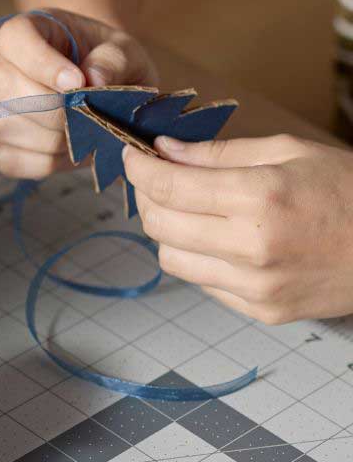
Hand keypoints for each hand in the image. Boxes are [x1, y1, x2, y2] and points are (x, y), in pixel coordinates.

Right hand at [0, 9, 157, 178]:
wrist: (110, 91)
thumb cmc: (110, 64)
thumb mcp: (125, 51)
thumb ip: (113, 59)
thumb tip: (93, 79)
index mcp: (26, 32)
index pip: (15, 38)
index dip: (42, 62)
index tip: (78, 81)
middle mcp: (2, 67)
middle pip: (4, 86)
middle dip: (51, 107)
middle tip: (86, 112)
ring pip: (2, 125)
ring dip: (50, 136)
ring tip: (82, 130)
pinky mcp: (3, 143)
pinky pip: (8, 159)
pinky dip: (42, 161)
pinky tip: (67, 150)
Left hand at [124, 134, 352, 323]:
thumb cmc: (349, 192)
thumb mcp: (287, 152)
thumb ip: (218, 154)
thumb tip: (163, 150)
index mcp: (260, 199)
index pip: (168, 186)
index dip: (139, 169)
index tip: (132, 157)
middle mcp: (252, 248)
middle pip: (159, 225)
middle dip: (147, 197)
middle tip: (157, 179)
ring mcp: (256, 287)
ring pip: (170, 259)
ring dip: (167, 231)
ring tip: (188, 210)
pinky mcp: (262, 311)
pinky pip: (201, 283)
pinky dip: (197, 258)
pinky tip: (218, 238)